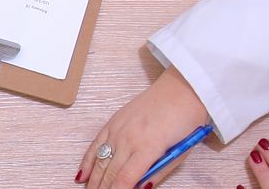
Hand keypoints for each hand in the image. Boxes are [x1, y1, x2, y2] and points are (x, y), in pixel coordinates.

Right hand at [79, 68, 212, 187]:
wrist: (182, 90)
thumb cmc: (186, 121)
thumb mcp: (179, 153)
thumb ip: (158, 172)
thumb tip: (141, 187)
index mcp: (148, 147)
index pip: (125, 179)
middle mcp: (129, 138)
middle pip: (110, 172)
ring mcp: (118, 128)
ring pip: (99, 160)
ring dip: (93, 179)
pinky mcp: (114, 121)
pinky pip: (95, 143)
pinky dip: (87, 160)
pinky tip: (82, 174)